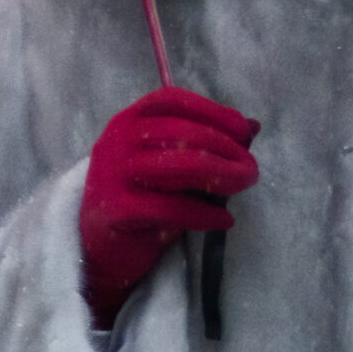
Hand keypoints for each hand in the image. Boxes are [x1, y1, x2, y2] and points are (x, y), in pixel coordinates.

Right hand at [79, 87, 259, 328]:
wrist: (100, 250)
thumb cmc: (140, 201)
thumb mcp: (168, 165)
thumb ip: (203, 144)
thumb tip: (252, 126)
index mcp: (127, 121)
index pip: (171, 100)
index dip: (212, 110)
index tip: (243, 129)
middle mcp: (117, 140)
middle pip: (182, 132)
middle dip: (226, 148)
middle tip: (251, 168)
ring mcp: (112, 174)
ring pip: (180, 165)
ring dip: (222, 175)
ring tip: (244, 185)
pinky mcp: (116, 210)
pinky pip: (172, 208)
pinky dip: (205, 214)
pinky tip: (224, 220)